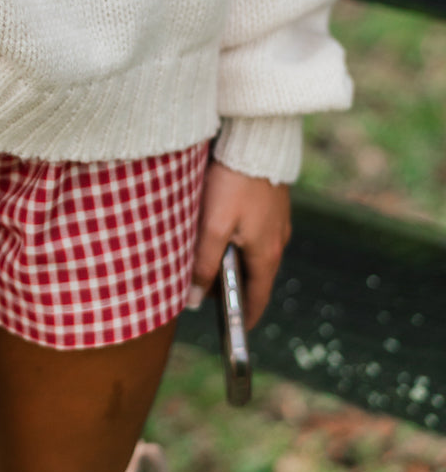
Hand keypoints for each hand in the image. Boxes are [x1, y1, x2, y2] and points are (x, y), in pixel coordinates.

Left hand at [188, 160, 290, 329]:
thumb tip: (193, 300)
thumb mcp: (213, 227)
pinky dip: (239, 239)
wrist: (256, 139)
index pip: (258, 297)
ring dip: (235, 261)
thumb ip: (204, 264)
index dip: (245, 317)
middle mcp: (278, 240)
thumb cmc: (232, 183)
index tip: (233, 332)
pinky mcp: (272, 202)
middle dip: (235, 288)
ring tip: (208, 263)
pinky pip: (256, 231)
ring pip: (255, 252)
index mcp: (267, 253)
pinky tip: (221, 230)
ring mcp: (277, 220)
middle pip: (256, 276)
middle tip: (209, 295)